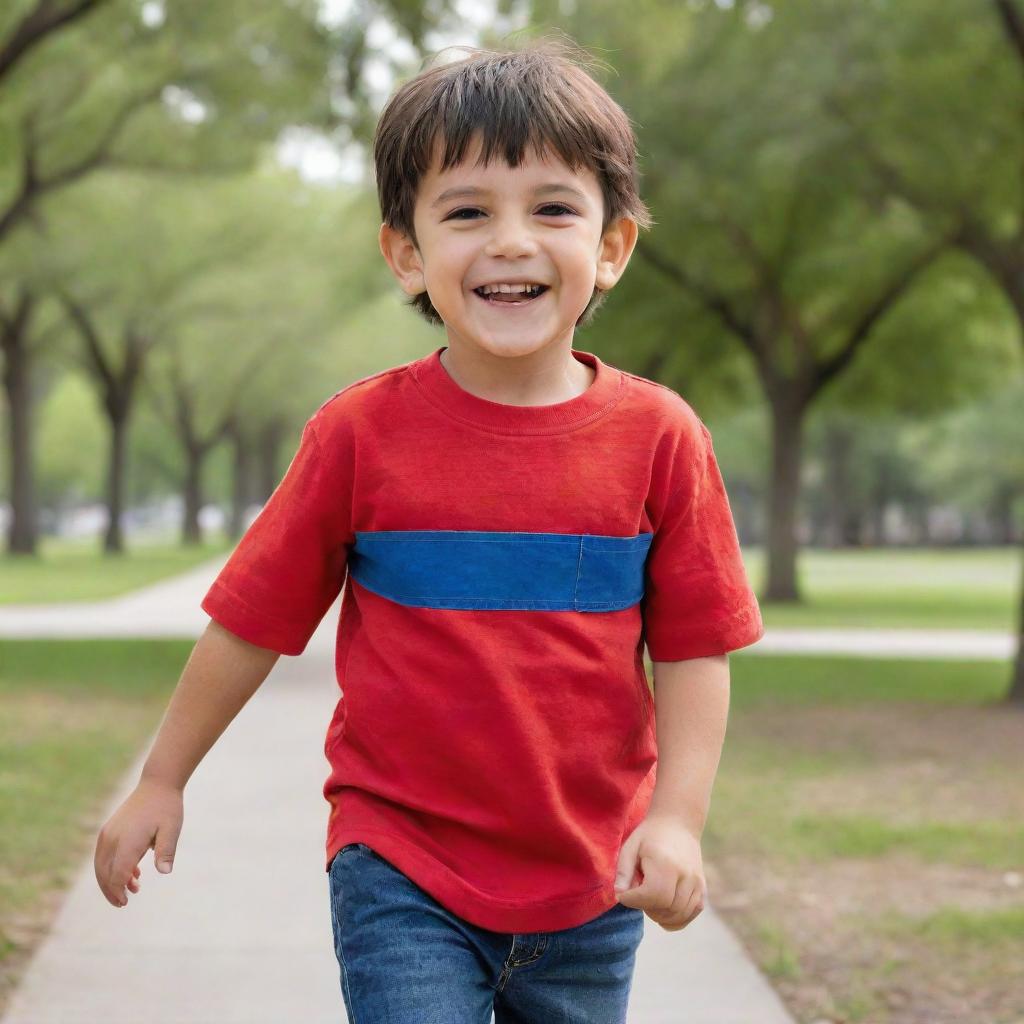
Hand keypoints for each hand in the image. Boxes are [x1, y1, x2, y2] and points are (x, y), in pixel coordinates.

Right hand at [94, 777, 183, 907]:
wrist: (157, 784)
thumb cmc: (167, 808)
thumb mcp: (172, 829)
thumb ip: (166, 851)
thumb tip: (165, 872)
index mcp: (127, 840)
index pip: (117, 874)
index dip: (118, 891)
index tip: (126, 902)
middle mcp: (112, 838)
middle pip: (104, 873)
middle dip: (111, 890)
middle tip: (124, 902)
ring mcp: (108, 833)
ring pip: (100, 865)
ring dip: (111, 880)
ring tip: (132, 888)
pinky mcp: (108, 829)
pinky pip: (104, 855)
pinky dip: (111, 867)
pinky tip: (132, 872)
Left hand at [613, 812, 706, 931]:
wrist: (678, 824)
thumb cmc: (650, 836)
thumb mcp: (631, 846)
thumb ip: (623, 871)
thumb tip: (619, 895)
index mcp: (665, 863)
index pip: (651, 895)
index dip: (633, 900)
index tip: (624, 895)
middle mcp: (685, 875)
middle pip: (666, 908)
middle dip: (646, 908)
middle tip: (637, 895)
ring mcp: (697, 882)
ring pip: (679, 914)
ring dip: (660, 915)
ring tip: (649, 900)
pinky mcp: (703, 887)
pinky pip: (693, 912)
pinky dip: (678, 919)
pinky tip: (664, 911)